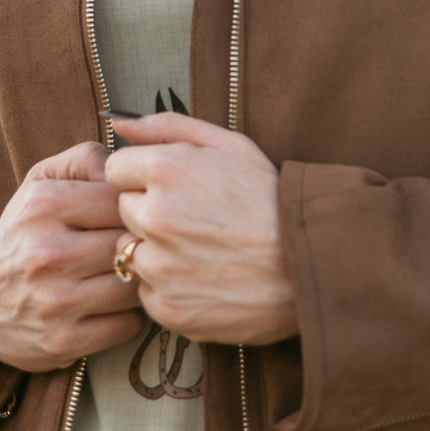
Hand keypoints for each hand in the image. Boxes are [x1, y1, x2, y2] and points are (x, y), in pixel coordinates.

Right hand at [0, 141, 145, 372]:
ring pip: (134, 286)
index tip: (125, 219)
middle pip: (132, 243)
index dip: (133, 210)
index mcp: (43, 204)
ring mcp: (54, 301)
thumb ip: (87, 160)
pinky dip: (125, 317)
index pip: (122, 199)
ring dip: (135, 284)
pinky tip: (107, 308)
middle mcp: (46, 252)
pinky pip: (127, 324)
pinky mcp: (62, 341)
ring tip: (119, 278)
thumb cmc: (23, 236)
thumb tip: (128, 167)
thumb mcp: (40, 183)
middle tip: (130, 251)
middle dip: (138, 248)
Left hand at [102, 112, 299, 346]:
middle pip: (123, 211)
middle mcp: (154, 217)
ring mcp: (158, 267)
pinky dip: (169, 288)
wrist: (313, 265)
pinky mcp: (167, 308)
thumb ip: (167, 127)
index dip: (145, 177)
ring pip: (130, 253)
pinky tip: (205, 279)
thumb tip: (117, 123)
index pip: (116, 170)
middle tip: (196, 222)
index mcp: (166, 170)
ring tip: (203, 252)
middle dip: (150, 213)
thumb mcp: (231, 146)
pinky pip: (148, 292)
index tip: (176, 189)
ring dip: (156, 252)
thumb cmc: (273, 200)